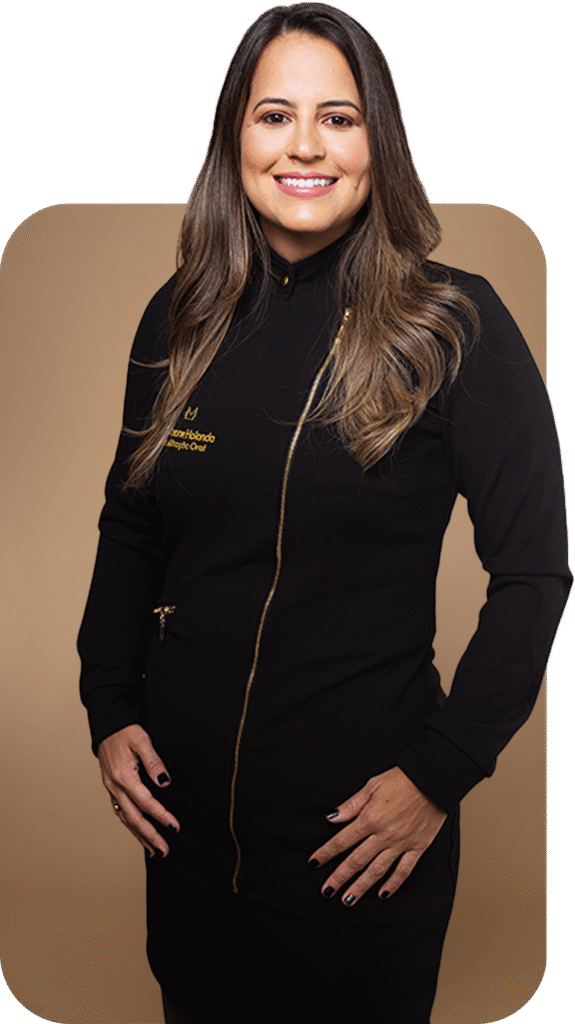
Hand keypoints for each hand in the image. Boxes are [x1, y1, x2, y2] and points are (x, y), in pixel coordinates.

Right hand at [97, 724, 179, 857]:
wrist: (107, 726)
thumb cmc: (125, 731)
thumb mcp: (142, 741)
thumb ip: (154, 762)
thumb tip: (164, 782)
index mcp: (123, 776)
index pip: (145, 802)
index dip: (160, 816)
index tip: (174, 827)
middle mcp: (115, 786)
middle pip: (134, 817)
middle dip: (150, 836)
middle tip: (164, 850)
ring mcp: (112, 789)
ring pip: (126, 818)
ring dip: (140, 836)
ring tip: (155, 850)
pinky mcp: (112, 789)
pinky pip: (122, 812)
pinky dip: (132, 825)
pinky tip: (140, 833)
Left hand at [308, 767, 446, 904]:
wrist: (433, 780)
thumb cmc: (402, 779)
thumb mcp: (371, 786)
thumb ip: (351, 805)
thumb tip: (332, 818)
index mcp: (370, 818)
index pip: (342, 841)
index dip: (326, 853)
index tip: (314, 863)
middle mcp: (384, 835)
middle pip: (356, 861)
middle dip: (339, 878)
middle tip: (327, 891)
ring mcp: (401, 843)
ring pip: (377, 871)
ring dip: (361, 887)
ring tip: (348, 900)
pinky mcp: (417, 847)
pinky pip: (403, 870)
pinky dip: (392, 884)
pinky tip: (382, 894)